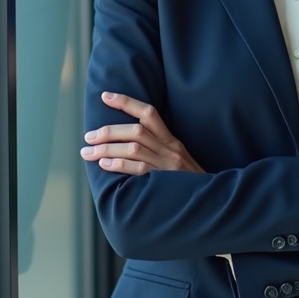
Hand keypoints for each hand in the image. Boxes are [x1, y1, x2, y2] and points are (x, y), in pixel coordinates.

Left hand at [82, 92, 203, 175]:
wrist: (210, 201)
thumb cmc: (187, 182)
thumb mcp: (177, 159)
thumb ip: (157, 150)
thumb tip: (125, 143)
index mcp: (171, 141)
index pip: (148, 113)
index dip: (126, 102)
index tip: (105, 96)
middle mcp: (170, 149)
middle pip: (136, 130)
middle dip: (108, 131)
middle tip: (88, 136)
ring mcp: (167, 165)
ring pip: (133, 148)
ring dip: (107, 149)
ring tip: (88, 152)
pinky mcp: (164, 181)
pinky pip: (139, 169)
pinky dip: (119, 165)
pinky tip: (104, 165)